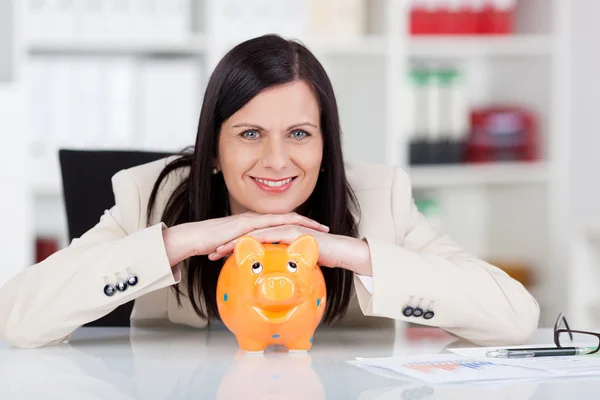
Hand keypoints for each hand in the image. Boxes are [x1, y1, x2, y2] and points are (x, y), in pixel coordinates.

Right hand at [162, 212, 329, 266]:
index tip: (317, 233)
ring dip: (302, 223)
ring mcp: (251, 220)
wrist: (194, 237)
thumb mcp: (236, 249)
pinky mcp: (244, 225)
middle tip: (326, 228)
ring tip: (318, 229)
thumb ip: (249, 252)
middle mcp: (256, 219)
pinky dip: (282, 228)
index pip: (283, 224)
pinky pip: (267, 226)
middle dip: (308, 223)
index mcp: (257, 225)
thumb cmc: (212, 244)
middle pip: (289, 218)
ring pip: (282, 219)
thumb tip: (258, 263)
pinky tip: (295, 232)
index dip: (301, 227)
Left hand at [209, 225, 372, 275]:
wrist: (342, 252)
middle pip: (247, 234)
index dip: (233, 246)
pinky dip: (255, 241)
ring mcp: (286, 229)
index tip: (218, 256)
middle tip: (211, 253)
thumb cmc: (322, 258)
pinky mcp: (293, 232)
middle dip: (228, 243)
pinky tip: (242, 248)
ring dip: (235, 242)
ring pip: (254, 233)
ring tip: (219, 252)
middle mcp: (279, 229)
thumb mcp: (296, 264)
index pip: (250, 239)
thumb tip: (275, 280)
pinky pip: (270, 236)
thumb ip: (284, 266)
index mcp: (277, 236)